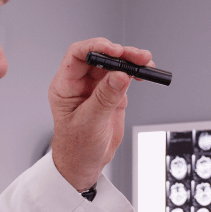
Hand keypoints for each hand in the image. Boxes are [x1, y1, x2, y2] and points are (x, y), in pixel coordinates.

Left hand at [48, 38, 152, 191]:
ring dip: (130, 60)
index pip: (77, 55)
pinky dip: (135, 72)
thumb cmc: (77, 147)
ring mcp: (96, 87)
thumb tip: (120, 76)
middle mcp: (80, 83)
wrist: (84, 163)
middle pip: (99, 56)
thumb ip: (105, 98)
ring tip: (145, 63)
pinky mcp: (111, 94)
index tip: (115, 51)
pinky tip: (144, 72)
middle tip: (136, 57)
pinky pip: (124, 76)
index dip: (96, 48)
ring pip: (114, 64)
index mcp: (65, 86)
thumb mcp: (90, 123)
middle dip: (119, 53)